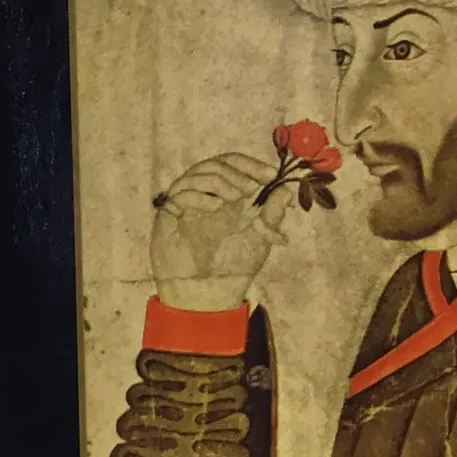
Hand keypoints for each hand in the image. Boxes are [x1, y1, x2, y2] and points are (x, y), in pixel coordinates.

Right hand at [151, 152, 289, 309]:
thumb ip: (272, 213)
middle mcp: (206, 193)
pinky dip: (198, 196)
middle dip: (237, 172)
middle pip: (216, 164)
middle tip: (251, 188)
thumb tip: (287, 189)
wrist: (209, 292)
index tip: (271, 174)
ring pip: (197, 174)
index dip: (252, 165)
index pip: (235, 164)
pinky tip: (214, 207)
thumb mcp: (260, 236)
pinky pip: (179, 193)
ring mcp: (186, 202)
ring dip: (220, 181)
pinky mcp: (169, 214)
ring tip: (236, 198)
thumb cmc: (234, 264)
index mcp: (228, 193)